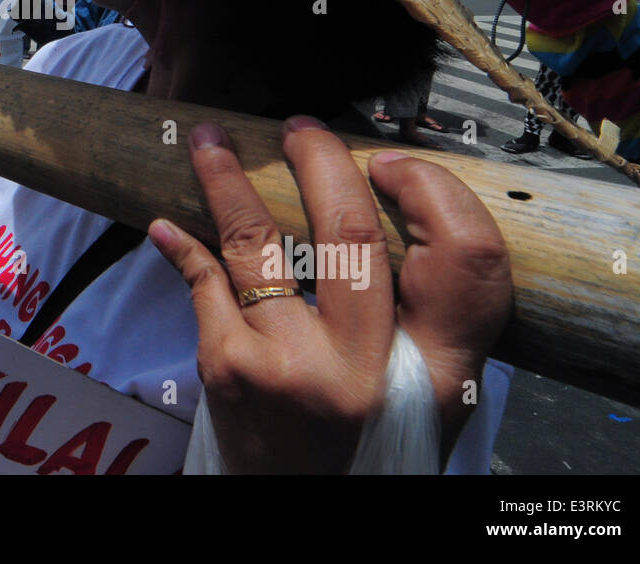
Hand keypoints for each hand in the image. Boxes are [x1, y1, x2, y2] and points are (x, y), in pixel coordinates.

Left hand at [149, 118, 510, 473]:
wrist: (301, 510)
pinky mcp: (229, 369)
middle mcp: (369, 371)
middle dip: (320, 163)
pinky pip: (206, 281)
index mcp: (440, 375)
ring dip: (226, 180)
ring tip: (206, 139)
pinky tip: (168, 225)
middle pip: (352, 233)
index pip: (471, 261)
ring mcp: (290, 366)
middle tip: (299, 129)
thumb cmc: (365, 445)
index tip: (393, 164)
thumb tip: (387, 202)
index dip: (436, 193)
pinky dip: (185, 246)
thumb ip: (427, 320)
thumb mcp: (426, 399)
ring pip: (258, 242)